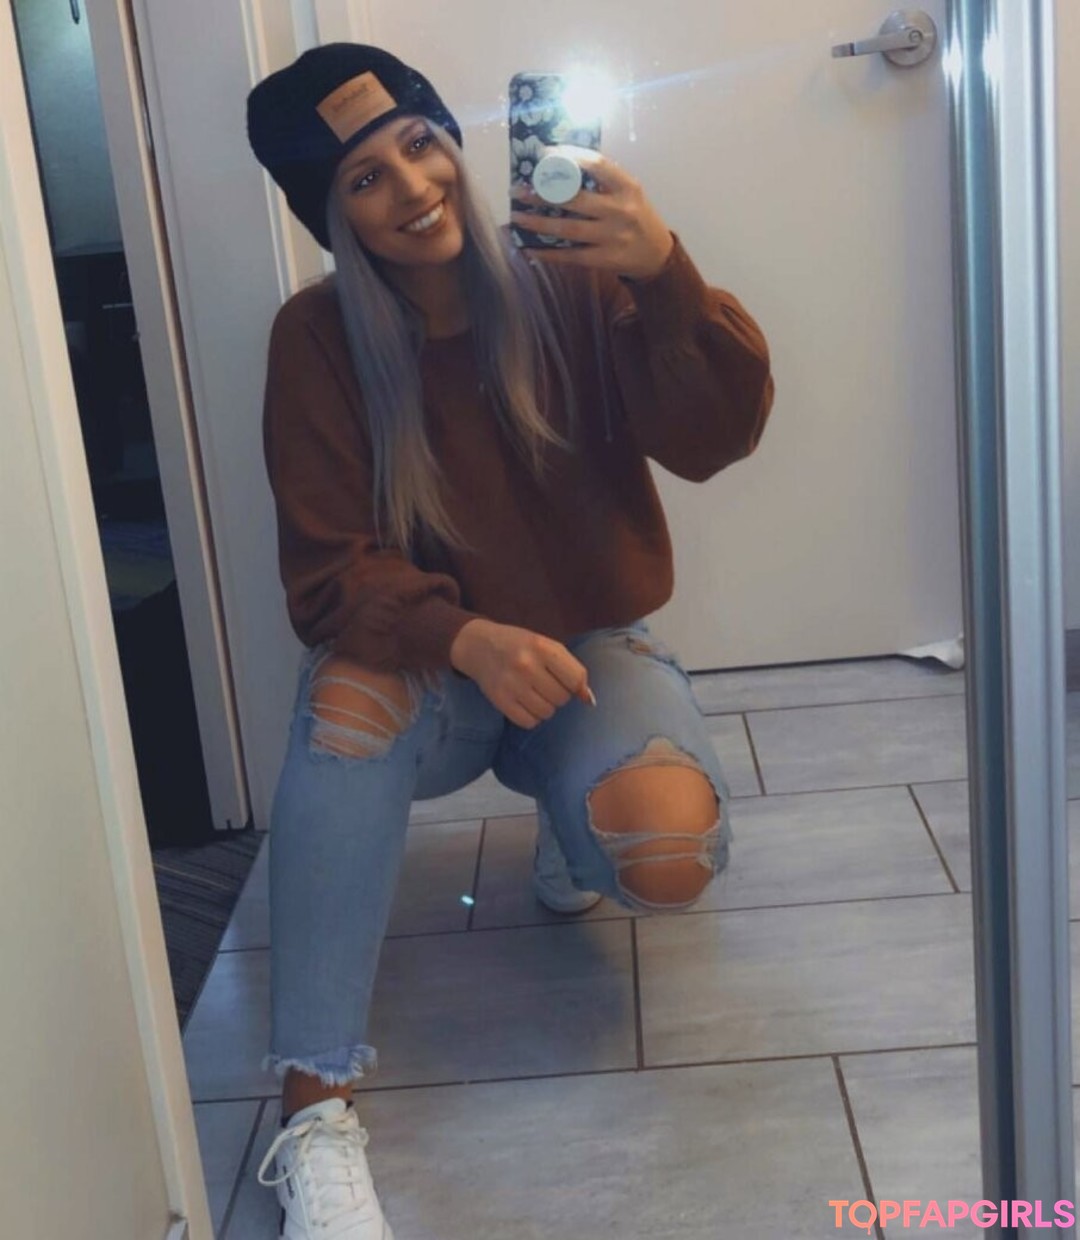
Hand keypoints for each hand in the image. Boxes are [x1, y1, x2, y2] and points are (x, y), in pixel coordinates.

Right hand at [449, 618, 592, 728]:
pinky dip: (531, 716)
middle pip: (562, 698)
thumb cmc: (520, 646)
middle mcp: (526, 665)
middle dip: (558, 694)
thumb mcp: (547, 647)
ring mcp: (512, 684)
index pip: (576, 679)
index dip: (575, 684)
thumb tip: (589, 700)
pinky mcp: (500, 700)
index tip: (565, 680)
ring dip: (545, 706)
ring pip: (547, 712)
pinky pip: (529, 722)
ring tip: (534, 692)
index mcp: (542, 647)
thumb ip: (571, 669)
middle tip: (545, 683)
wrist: (480, 646)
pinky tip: (524, 702)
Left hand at [510, 150, 674, 279]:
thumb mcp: (628, 193)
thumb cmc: (636, 216)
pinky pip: (571, 256)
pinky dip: (548, 253)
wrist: (657, 254)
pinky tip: (529, 248)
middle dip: (542, 194)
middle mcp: (620, 210)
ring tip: (517, 218)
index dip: (568, 157)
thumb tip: (559, 167)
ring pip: (568, 229)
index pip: (596, 164)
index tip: (544, 153)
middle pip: (575, 199)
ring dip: (538, 224)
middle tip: (518, 190)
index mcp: (627, 186)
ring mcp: (612, 237)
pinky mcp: (605, 259)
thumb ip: (603, 181)